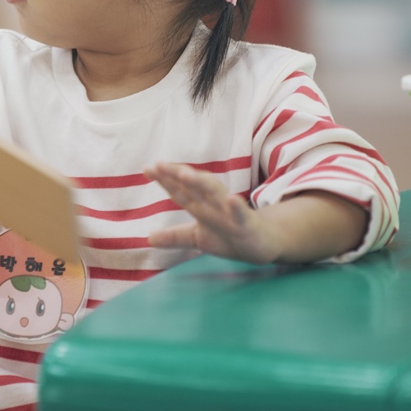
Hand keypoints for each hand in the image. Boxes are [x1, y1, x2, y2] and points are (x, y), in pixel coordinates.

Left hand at [146, 163, 367, 264]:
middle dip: (177, 175)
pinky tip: (232, 200)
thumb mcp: (198, 238)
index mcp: (202, 206)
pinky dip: (236, 207)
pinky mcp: (247, 224)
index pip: (180, 191)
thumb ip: (175, 236)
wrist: (262, 246)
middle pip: (194, 186)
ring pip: (215, 194)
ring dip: (201, 183)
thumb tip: (148, 238)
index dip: (164, 179)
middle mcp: (214, 204)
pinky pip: (242, 214)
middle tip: (159, 165)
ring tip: (185, 173)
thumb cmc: (229, 237)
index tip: (147, 168)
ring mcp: (230, 212)